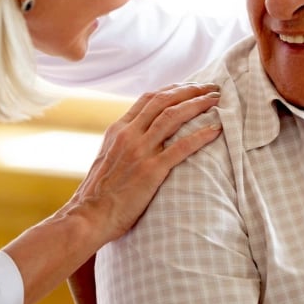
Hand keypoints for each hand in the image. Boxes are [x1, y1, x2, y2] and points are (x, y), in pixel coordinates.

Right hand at [66, 82, 222, 244]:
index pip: (148, 98)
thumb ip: (124, 144)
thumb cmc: (98, 195)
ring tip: (216, 99)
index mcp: (118, 130)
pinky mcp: (151, 171)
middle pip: (164, 101)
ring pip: (173, 116)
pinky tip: (216, 129)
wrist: (87, 217)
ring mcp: (140, 151)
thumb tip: (142, 137)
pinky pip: (181, 147)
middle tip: (210, 87)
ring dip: (198, 104)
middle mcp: (129, 135)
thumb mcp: (107, 158)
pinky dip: (201, 135)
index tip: (190, 86)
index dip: (173, 89)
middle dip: (190, 90)